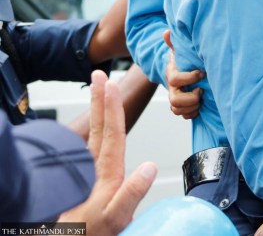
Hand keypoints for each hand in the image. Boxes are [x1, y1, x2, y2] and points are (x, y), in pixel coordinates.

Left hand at [59, 71, 156, 234]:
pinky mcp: (81, 179)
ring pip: (91, 134)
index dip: (112, 108)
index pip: (111, 134)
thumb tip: (149, 167)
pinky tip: (94, 126)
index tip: (111, 86)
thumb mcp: (115, 219)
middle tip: (100, 75)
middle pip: (98, 127)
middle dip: (100, 99)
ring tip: (98, 91)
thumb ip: (131, 195)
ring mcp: (85, 173)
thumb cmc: (88, 233)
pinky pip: (87, 146)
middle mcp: (93, 169)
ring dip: (95, 110)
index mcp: (105, 175)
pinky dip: (92, 129)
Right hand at [163, 30, 203, 118]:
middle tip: (201, 91)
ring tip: (202, 98)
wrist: (181, 71)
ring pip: (178, 110)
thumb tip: (166, 32)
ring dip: (192, 107)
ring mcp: (175, 99)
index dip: (189, 78)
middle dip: (191, 98)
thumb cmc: (183, 60)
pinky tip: (199, 106)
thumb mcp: (179, 50)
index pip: (175, 79)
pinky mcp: (181, 107)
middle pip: (175, 100)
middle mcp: (172, 88)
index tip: (201, 73)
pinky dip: (192, 114)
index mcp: (172, 74)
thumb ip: (173, 43)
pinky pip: (184, 116)